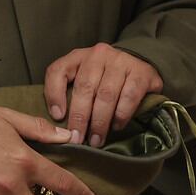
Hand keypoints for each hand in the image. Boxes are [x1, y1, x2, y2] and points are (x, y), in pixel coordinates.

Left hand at [42, 43, 162, 147]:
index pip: (58, 71)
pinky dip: (121, 115)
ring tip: (96, 140)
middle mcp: (98, 55)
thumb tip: (59, 122)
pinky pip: (129, 97)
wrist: (140, 65)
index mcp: (78, 56)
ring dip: (100, 122)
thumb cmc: (106, 78)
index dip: (54, 94)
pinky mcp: (141, 72)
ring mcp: (121, 62)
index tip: (58, 117)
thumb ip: (70, 93)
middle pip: (84, 88)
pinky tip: (117, 126)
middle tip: (77, 139)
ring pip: (106, 95)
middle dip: (79, 118)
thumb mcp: (84, 79)